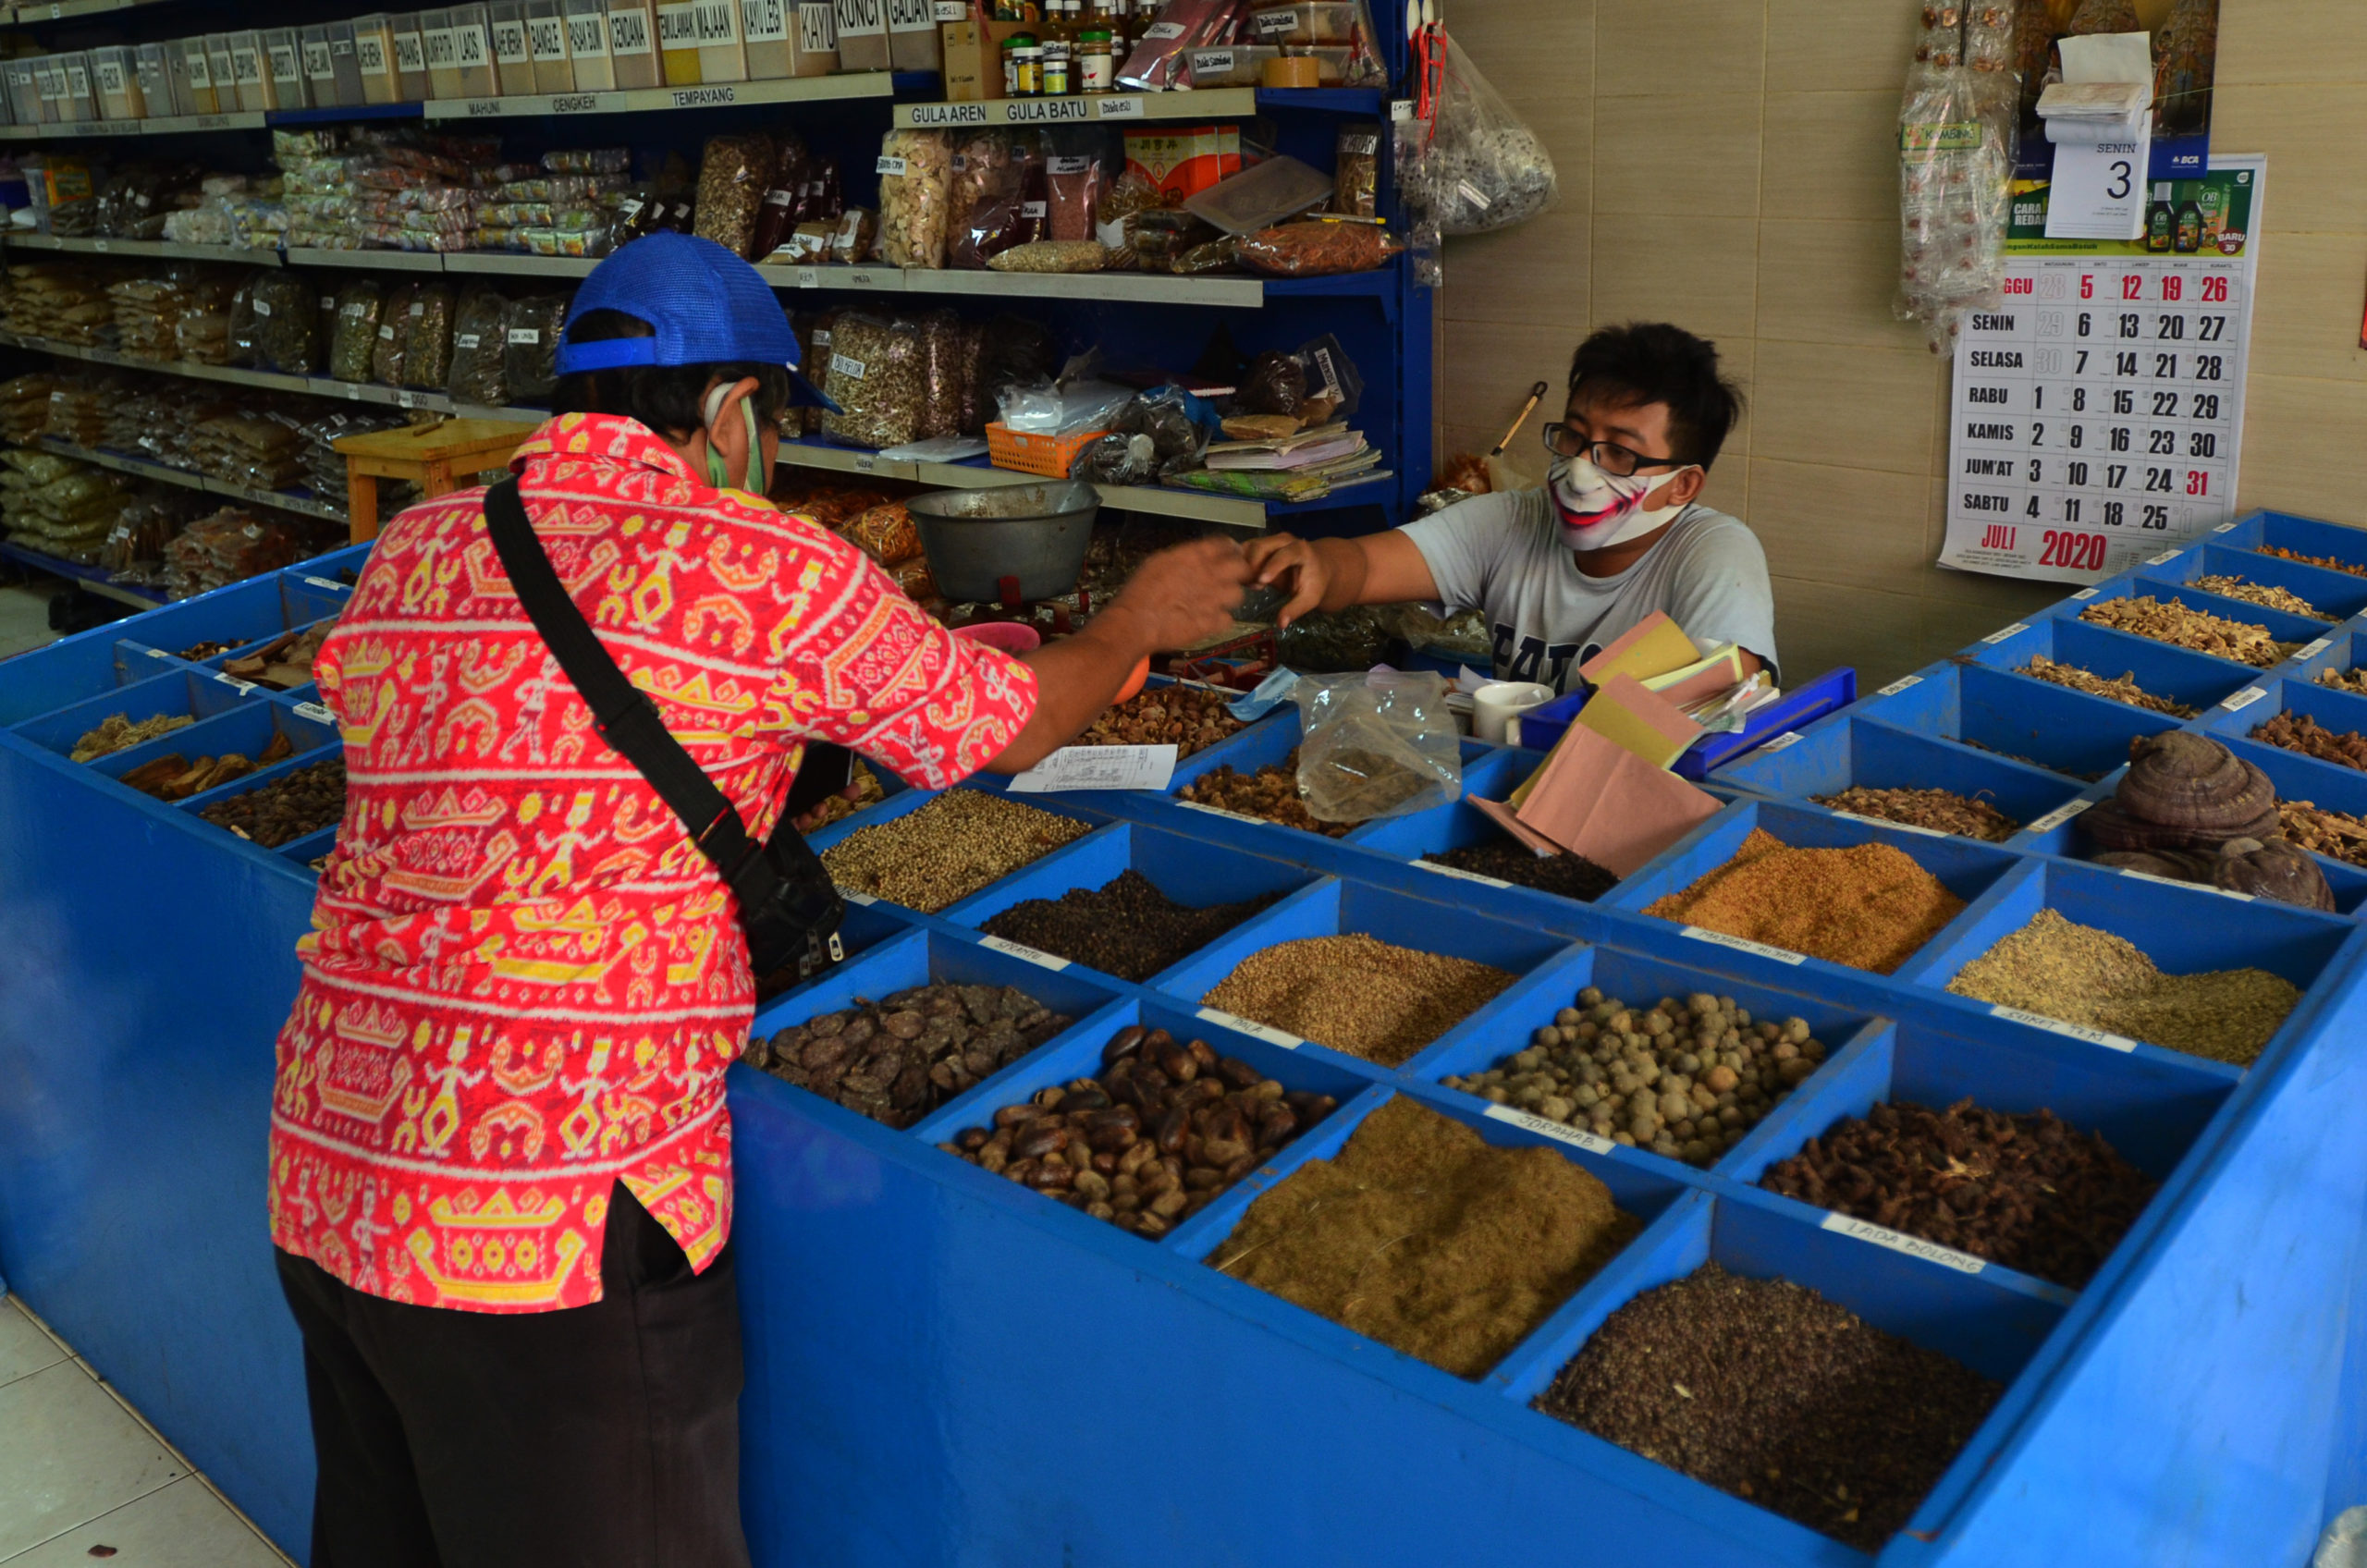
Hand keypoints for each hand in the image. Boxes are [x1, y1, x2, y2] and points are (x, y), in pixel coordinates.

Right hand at [1104, 536, 1249, 652]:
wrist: (1137, 621)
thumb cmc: (1140, 590)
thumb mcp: (1159, 561)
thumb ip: (1183, 557)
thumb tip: (1195, 558)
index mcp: (1195, 556)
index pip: (1226, 544)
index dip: (1230, 548)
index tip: (1230, 553)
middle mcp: (1210, 574)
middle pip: (1241, 567)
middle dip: (1239, 571)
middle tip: (1231, 577)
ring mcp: (1214, 599)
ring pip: (1238, 594)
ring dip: (1229, 596)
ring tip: (1217, 600)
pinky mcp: (1213, 622)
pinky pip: (1227, 619)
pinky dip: (1220, 620)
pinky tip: (1209, 619)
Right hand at [1241, 532, 1327, 626]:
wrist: (1316, 566)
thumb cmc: (1314, 582)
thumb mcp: (1310, 598)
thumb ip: (1296, 609)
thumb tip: (1281, 624)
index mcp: (1300, 550)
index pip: (1285, 555)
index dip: (1273, 566)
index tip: (1262, 581)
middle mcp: (1284, 540)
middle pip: (1261, 547)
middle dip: (1253, 566)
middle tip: (1252, 586)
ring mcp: (1270, 541)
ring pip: (1249, 547)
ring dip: (1243, 565)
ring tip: (1248, 584)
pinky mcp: (1260, 545)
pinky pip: (1244, 550)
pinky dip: (1239, 562)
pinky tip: (1243, 579)